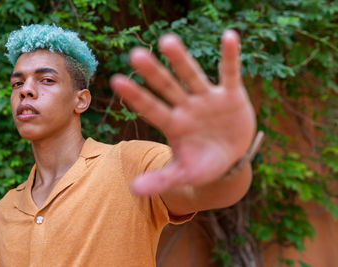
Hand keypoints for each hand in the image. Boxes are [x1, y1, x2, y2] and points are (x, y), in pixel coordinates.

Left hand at [110, 30, 255, 195]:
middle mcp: (186, 107)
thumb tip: (133, 190)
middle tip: (135, 55)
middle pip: (167, 87)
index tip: (117, 81)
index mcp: (173, 124)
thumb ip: (161, 180)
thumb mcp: (184, 174)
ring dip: (181, 60)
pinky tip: (229, 36)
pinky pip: (230, 73)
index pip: (151, 108)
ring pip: (192, 76)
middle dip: (153, 73)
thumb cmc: (203, 165)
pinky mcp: (230, 95)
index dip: (136, 97)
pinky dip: (230, 57)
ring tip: (167, 41)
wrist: (230, 158)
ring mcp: (207, 99)